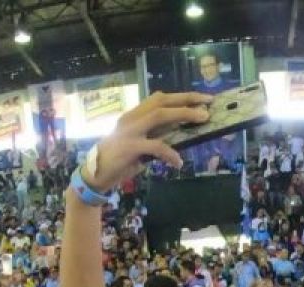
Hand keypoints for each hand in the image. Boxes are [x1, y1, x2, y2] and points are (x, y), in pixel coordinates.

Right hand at [85, 92, 213, 191]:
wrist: (95, 174)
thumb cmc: (120, 159)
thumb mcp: (139, 143)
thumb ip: (156, 135)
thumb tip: (182, 131)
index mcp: (134, 115)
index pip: (159, 99)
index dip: (181, 96)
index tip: (201, 98)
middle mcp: (132, 118)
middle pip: (162, 102)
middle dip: (187, 100)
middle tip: (208, 105)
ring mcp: (130, 131)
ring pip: (159, 116)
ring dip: (183, 115)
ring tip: (202, 119)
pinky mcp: (130, 147)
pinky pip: (156, 146)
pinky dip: (170, 153)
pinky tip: (179, 162)